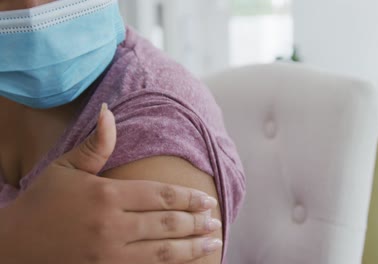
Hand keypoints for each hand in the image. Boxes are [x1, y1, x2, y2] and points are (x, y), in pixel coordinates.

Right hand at [0, 104, 221, 263]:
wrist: (13, 246)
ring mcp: (108, 254)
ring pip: (162, 251)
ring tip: (211, 243)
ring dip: (191, 247)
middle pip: (167, 223)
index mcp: (106, 195)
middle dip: (196, 223)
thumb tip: (109, 110)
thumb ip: (96, 144)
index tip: (207, 201)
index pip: (160, 195)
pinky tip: (185, 262)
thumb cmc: (42, 203)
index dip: (188, 199)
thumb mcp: (66, 168)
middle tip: (215, 221)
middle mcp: (111, 225)